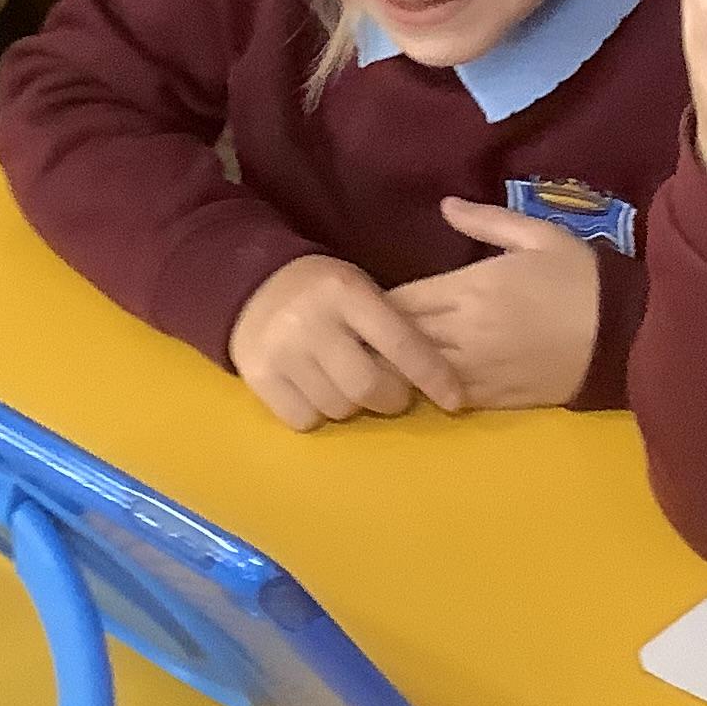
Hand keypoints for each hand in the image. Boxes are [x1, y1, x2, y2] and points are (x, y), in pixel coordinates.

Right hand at [227, 254, 464, 430]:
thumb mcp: (360, 290)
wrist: (252, 286)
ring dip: (352, 405)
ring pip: (338, 408)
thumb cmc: (324, 293)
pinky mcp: (259, 377)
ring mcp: (281, 351)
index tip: (454, 400)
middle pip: (368, 386)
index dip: (433, 376)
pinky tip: (314, 390)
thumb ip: (391, 325)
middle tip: (391, 393)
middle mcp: (312, 321)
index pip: (401, 343)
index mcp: (347, 293)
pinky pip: (304, 420)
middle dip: (391, 398)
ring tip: (345, 383)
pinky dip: (317, 414)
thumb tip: (433, 377)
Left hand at [383, 199, 598, 410]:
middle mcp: (466, 332)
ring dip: (401, 365)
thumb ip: (486, 219)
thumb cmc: (581, 277)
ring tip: (388, 358)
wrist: (624, 333)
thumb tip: (444, 204)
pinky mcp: (496, 398)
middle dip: (380, 335)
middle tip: (368, 330)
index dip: (380, 302)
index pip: (400, 301)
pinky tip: (425, 380)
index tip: (372, 299)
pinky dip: (430, 389)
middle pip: (400, 338)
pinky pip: (447, 397)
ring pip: (417, 373)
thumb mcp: (538, 235)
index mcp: (471, 288)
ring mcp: (479, 370)